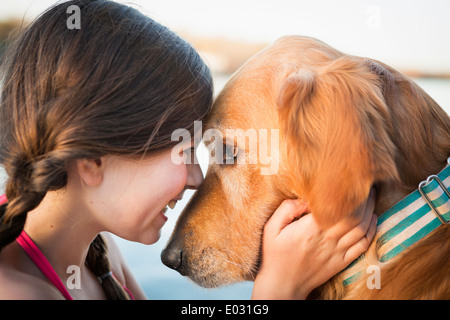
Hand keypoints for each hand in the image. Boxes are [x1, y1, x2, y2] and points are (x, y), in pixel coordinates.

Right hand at [251, 190, 376, 299]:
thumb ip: (286, 209)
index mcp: (310, 229)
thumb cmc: (275, 255)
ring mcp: (337, 252)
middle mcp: (327, 239)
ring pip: (362, 229)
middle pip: (356, 216)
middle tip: (367, 185)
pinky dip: (371, 231)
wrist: (282, 285)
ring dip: (370, 211)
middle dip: (365, 199)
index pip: (339, 207)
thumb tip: (305, 198)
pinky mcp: (341, 262)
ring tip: (371, 197)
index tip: (352, 181)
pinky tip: (372, 220)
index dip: (350, 194)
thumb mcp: (271, 228)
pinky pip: (362, 245)